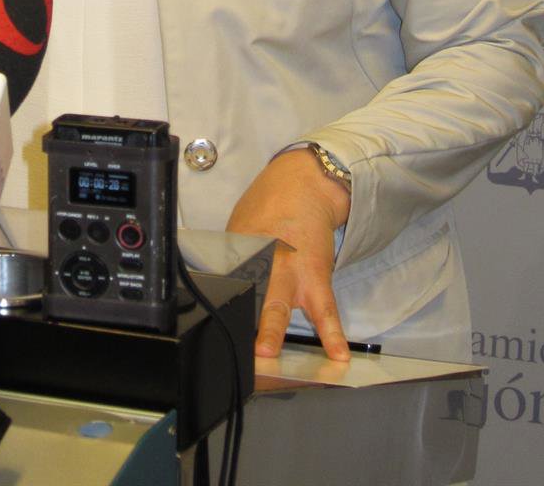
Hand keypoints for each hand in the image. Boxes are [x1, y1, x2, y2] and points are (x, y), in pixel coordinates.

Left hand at [226, 148, 351, 361]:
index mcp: (239, 254)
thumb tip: (213, 288)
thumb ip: (228, 262)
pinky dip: (333, 333)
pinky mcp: (316, 277)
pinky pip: (325, 309)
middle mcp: (261, 264)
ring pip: (278, 304)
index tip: (205, 324)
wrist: (303, 188)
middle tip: (225, 337)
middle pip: (244, 294)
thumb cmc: (267, 211)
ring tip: (267, 352)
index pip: (221, 284)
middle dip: (234, 316)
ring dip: (271, 328)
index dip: (212, 303)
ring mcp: (290, 273)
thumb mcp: (237, 231)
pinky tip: (338, 354)